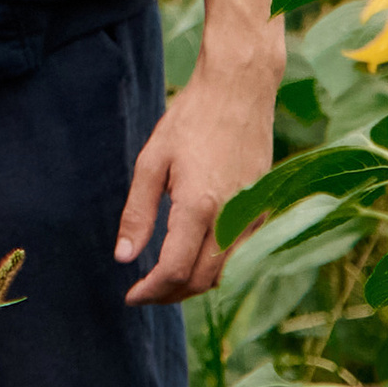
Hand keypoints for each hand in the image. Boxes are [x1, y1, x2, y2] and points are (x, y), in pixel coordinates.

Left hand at [114, 36, 280, 303]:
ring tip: (165, 281)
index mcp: (199, 206)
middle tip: (144, 294)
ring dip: (194, 286)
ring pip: (225, 274)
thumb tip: (124, 257)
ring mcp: (253, 216)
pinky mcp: (264, 210)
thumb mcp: (152, 161)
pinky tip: (195, 260)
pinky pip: (241, 256)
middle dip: (170, 295)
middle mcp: (231, 218)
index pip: (175, 270)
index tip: (131, 297)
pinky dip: (217, 269)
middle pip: (201, 281)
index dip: (151, 291)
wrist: (240, 90)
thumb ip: (138, 213)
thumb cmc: (191, 119)